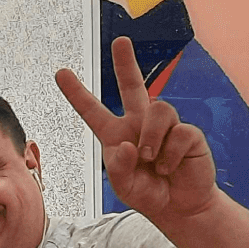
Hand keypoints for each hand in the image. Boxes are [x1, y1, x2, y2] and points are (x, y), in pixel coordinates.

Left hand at [57, 37, 217, 221]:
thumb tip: (128, 145)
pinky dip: (171, 154)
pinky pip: (179, 132)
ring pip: (158, 109)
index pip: (92, 111)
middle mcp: (139, 124)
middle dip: (126, 63)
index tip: (61, 72)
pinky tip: (171, 167)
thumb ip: (119, 167)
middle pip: (133, 86)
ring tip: (153, 161)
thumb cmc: (148, 192)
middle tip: (120, 41)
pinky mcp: (188, 133)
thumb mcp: (124, 186)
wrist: (179, 206)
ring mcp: (165, 126)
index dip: (77, 93)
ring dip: (152, 137)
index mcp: (116, 134)